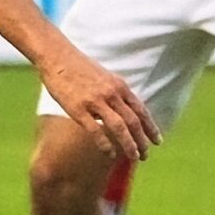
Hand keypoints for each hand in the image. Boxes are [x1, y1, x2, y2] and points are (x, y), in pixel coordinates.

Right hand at [38, 42, 159, 162]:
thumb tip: (123, 108)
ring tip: (134, 157)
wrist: (57, 57)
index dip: (151, 127)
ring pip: (119, 127)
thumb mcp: (104, 76)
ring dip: (129, 144)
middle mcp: (111, 94)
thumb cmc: (78, 67)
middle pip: (133, 121)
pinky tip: (110, 154)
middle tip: (145, 155)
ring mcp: (95, 101)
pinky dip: (105, 144)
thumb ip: (115, 92)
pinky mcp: (78, 109)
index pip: (141, 110)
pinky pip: (95, 130)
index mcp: (119, 86)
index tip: (157, 141)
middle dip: (142, 140)